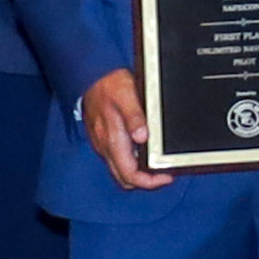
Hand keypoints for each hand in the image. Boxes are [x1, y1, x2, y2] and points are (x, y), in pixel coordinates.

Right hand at [80, 70, 170, 192]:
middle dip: (146, 182)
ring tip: (158, 163)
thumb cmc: (110, 85)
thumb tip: (142, 138)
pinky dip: (132, 163)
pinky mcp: (103, 140)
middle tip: (166, 173)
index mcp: (112, 139)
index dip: (149, 182)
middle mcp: (105, 147)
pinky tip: (144, 152)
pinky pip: (117, 160)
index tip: (167, 177)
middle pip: (125, 179)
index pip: (129, 174)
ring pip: (120, 171)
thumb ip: (135, 117)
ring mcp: (103, 145)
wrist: (91, 76)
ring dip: (139, 174)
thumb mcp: (127, 95)